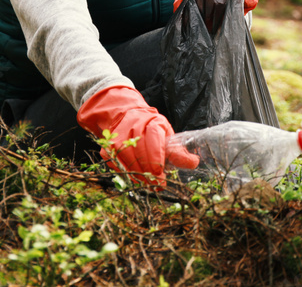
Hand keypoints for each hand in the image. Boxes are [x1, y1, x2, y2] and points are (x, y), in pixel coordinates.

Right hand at [77, 86, 196, 183]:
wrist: (127, 117)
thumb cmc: (151, 129)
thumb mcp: (167, 136)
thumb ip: (178, 152)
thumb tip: (194, 163)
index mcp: (152, 122)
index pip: (154, 140)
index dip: (157, 159)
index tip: (161, 174)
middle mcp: (134, 126)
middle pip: (140, 152)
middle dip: (149, 171)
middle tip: (156, 184)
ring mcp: (118, 136)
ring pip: (126, 159)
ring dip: (138, 175)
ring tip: (147, 182)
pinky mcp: (107, 146)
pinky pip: (115, 163)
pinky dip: (126, 173)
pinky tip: (135, 177)